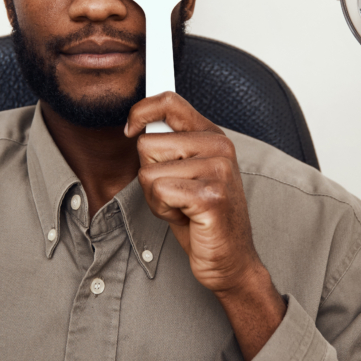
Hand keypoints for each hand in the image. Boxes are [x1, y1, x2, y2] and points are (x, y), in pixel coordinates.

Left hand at [126, 92, 284, 358]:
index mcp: (212, 135)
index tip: (130, 128)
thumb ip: (169, 144)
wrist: (230, 259)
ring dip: (155, 197)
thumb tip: (139, 125)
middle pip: (147, 144)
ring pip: (148, 172)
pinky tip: (186, 217)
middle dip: (149, 174)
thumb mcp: (185, 171)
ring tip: (182, 206)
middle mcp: (219, 147)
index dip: (141, 111)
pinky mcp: (210, 196)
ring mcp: (218, 170)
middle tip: (175, 193)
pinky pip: (159, 192)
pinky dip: (162, 210)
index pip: (169, 101)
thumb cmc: (202, 217)